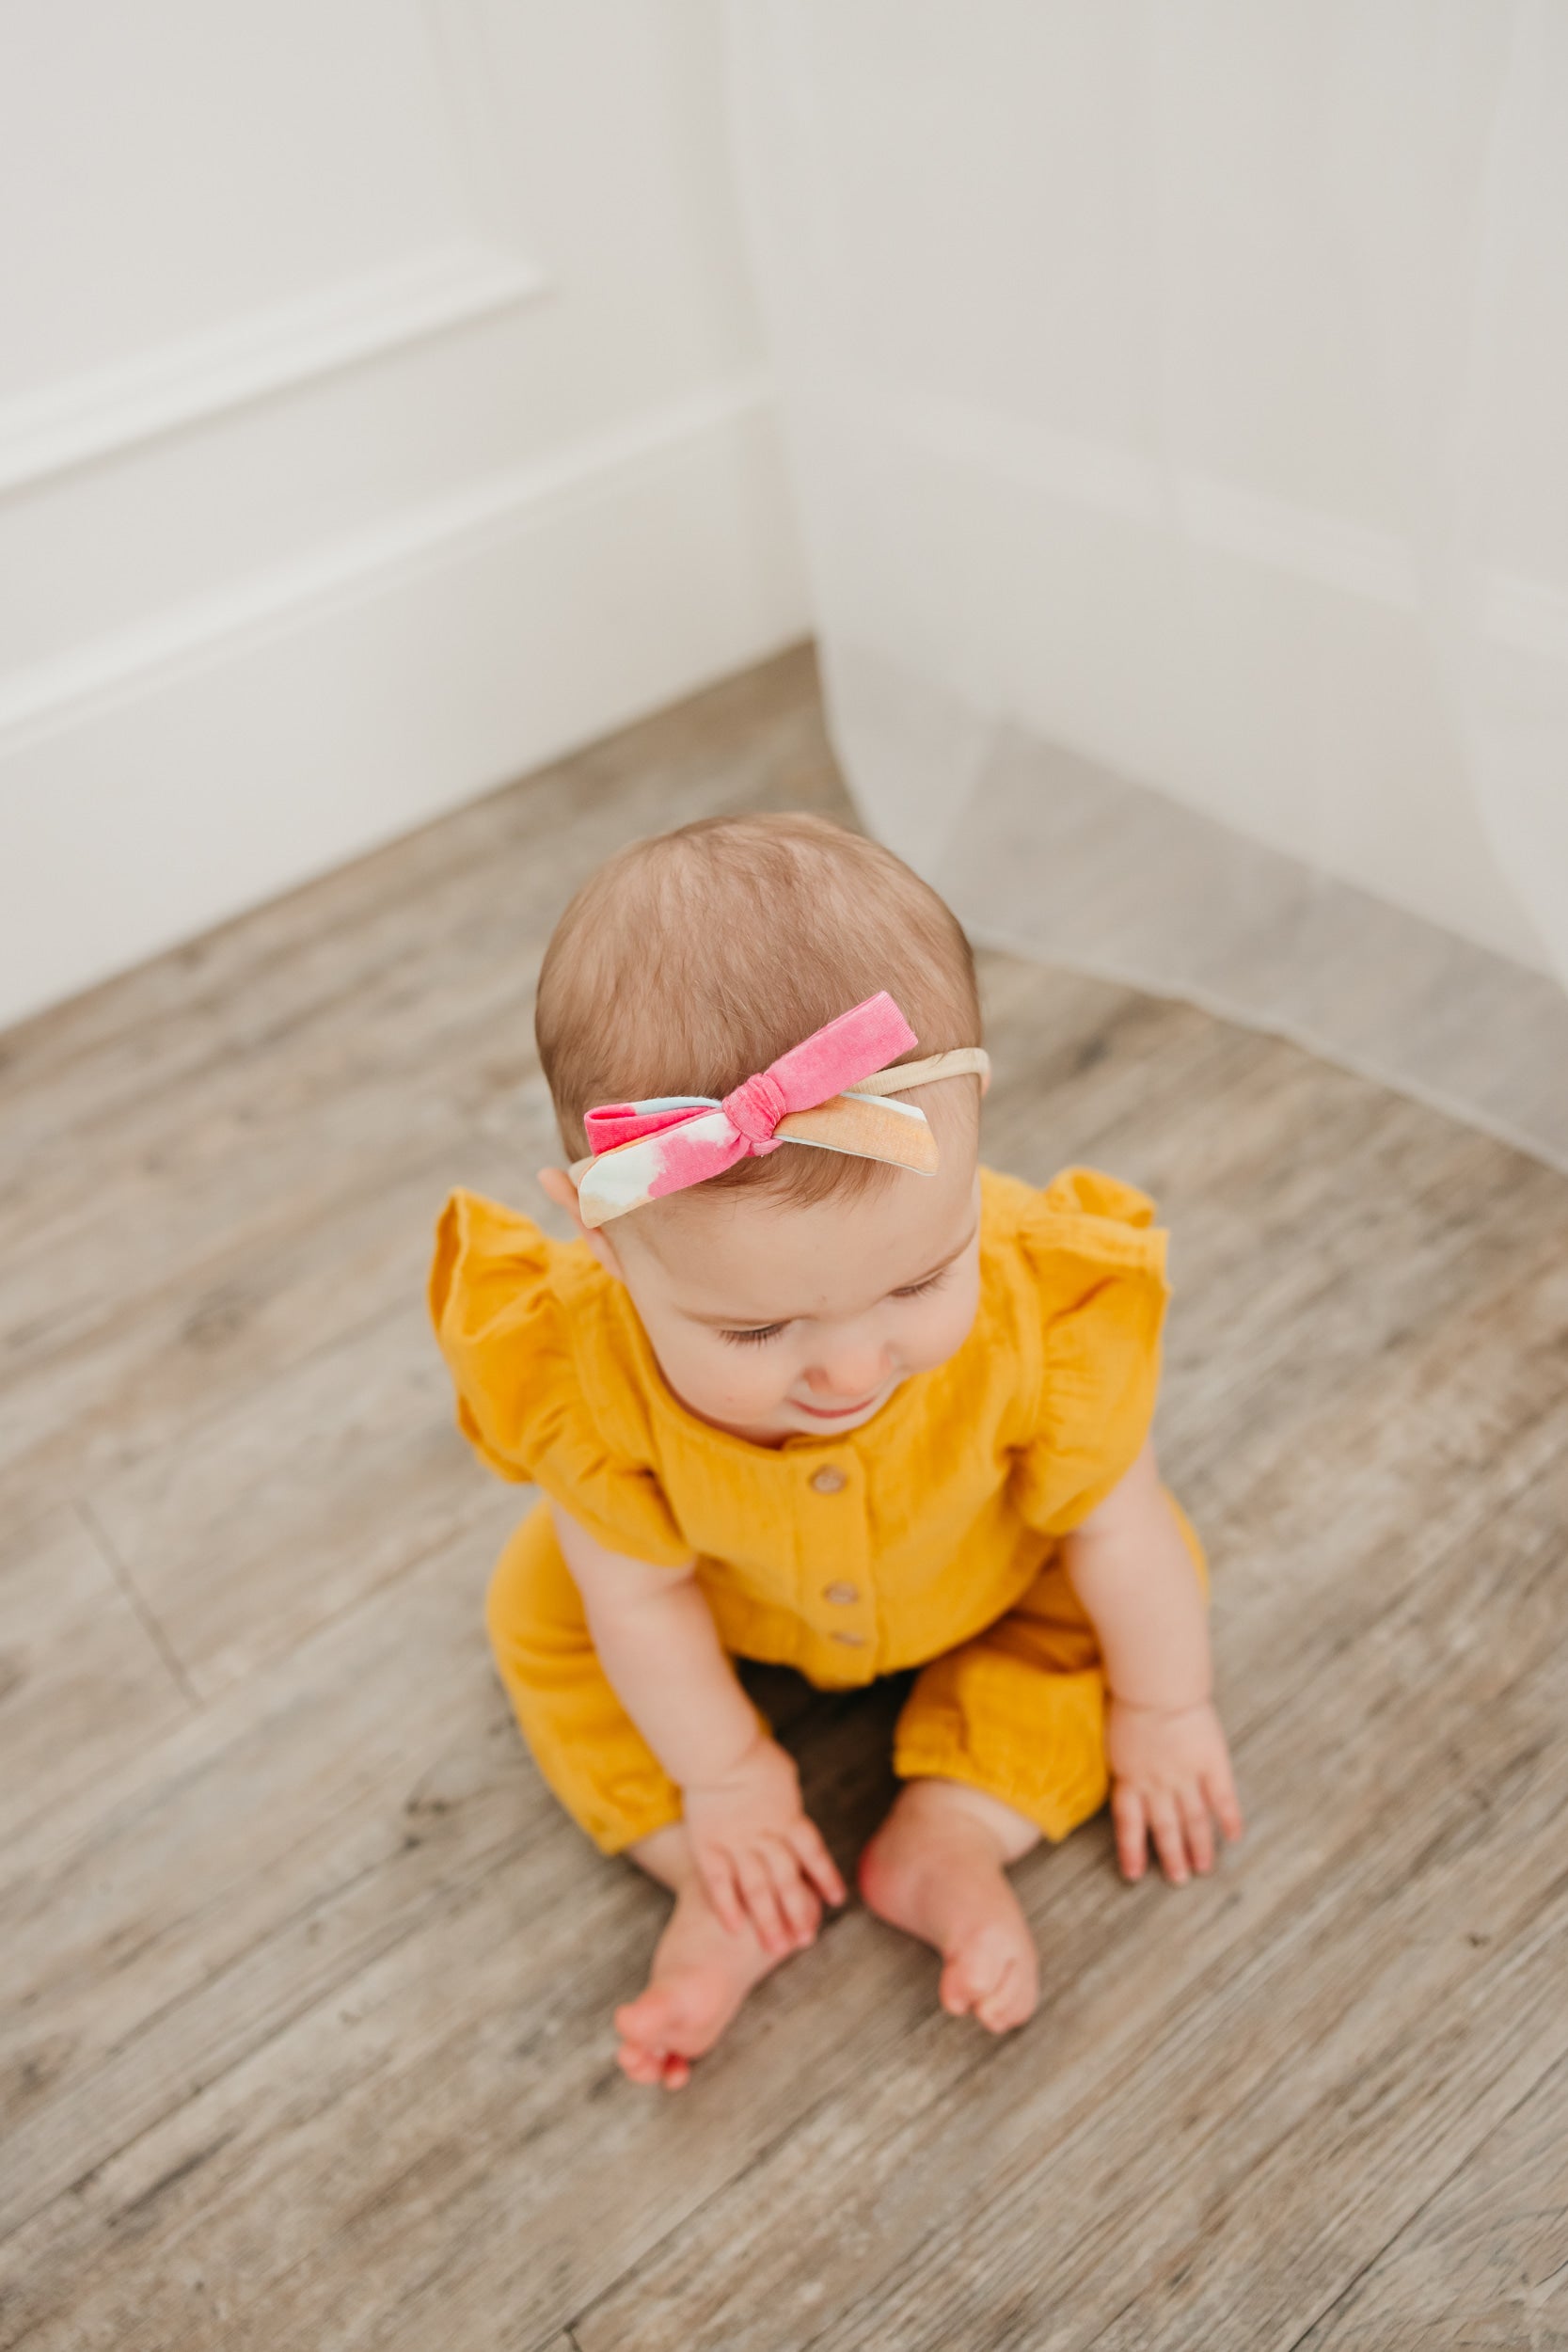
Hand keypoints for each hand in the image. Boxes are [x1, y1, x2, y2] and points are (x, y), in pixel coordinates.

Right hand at [682, 1734, 846, 1952]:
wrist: (718, 1747)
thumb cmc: (750, 1752)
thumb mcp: (782, 1775)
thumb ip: (787, 1801)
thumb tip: (792, 1812)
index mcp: (789, 1816)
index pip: (812, 1854)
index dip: (824, 1878)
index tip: (834, 1902)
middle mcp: (766, 1835)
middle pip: (787, 1880)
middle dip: (798, 1913)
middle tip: (805, 1941)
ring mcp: (737, 1843)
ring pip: (757, 1889)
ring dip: (769, 1920)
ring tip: (777, 1948)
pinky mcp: (709, 1845)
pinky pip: (718, 1882)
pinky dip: (727, 1906)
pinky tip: (735, 1930)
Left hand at [1105, 1695, 1243, 1884]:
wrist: (1155, 1684)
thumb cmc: (1129, 1698)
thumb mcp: (1114, 1734)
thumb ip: (1123, 1758)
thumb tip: (1124, 1770)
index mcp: (1129, 1776)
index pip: (1129, 1823)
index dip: (1131, 1850)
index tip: (1134, 1875)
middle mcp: (1157, 1784)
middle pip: (1165, 1828)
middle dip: (1171, 1856)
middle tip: (1178, 1879)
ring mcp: (1185, 1776)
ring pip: (1194, 1820)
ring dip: (1199, 1846)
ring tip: (1204, 1868)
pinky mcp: (1211, 1764)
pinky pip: (1222, 1798)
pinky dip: (1229, 1819)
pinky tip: (1234, 1836)